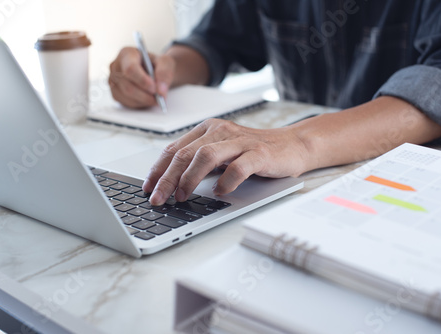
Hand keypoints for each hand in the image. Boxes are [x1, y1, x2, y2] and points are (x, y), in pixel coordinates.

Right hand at [109, 47, 174, 108]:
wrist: (153, 71)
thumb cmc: (156, 64)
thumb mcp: (165, 63)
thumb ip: (164, 74)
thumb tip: (161, 91)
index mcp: (126, 54)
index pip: (130, 69)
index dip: (142, 81)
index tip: (154, 89)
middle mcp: (116, 66)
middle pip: (128, 86)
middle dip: (146, 95)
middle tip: (159, 97)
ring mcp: (113, 81)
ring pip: (127, 97)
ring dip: (144, 100)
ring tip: (156, 97)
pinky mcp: (115, 93)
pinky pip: (127, 103)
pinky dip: (140, 104)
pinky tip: (147, 98)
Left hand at [142, 119, 310, 205]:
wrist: (292, 145)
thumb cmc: (253, 152)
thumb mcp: (221, 153)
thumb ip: (199, 161)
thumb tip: (170, 183)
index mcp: (208, 130)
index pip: (174, 148)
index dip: (158, 169)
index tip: (148, 188)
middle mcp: (221, 132)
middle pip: (185, 154)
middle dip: (167, 179)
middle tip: (157, 198)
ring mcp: (240, 141)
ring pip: (205, 157)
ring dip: (189, 179)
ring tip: (182, 197)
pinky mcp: (259, 153)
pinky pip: (238, 167)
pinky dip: (225, 181)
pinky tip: (219, 191)